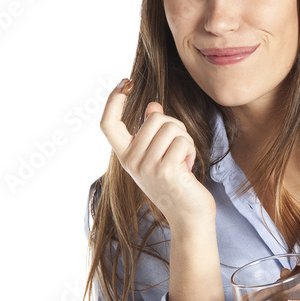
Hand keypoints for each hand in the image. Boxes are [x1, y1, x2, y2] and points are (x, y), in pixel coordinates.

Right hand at [99, 79, 216, 228]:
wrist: (189, 217)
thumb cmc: (177, 185)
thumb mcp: (159, 157)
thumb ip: (154, 132)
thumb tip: (152, 106)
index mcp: (125, 156)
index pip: (108, 124)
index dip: (113, 100)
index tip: (125, 83)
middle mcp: (130, 162)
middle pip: (154, 118)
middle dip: (175, 127)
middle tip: (179, 149)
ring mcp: (146, 167)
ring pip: (171, 127)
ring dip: (185, 139)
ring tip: (183, 160)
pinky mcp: (166, 171)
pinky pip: (183, 141)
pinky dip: (191, 151)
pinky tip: (188, 169)